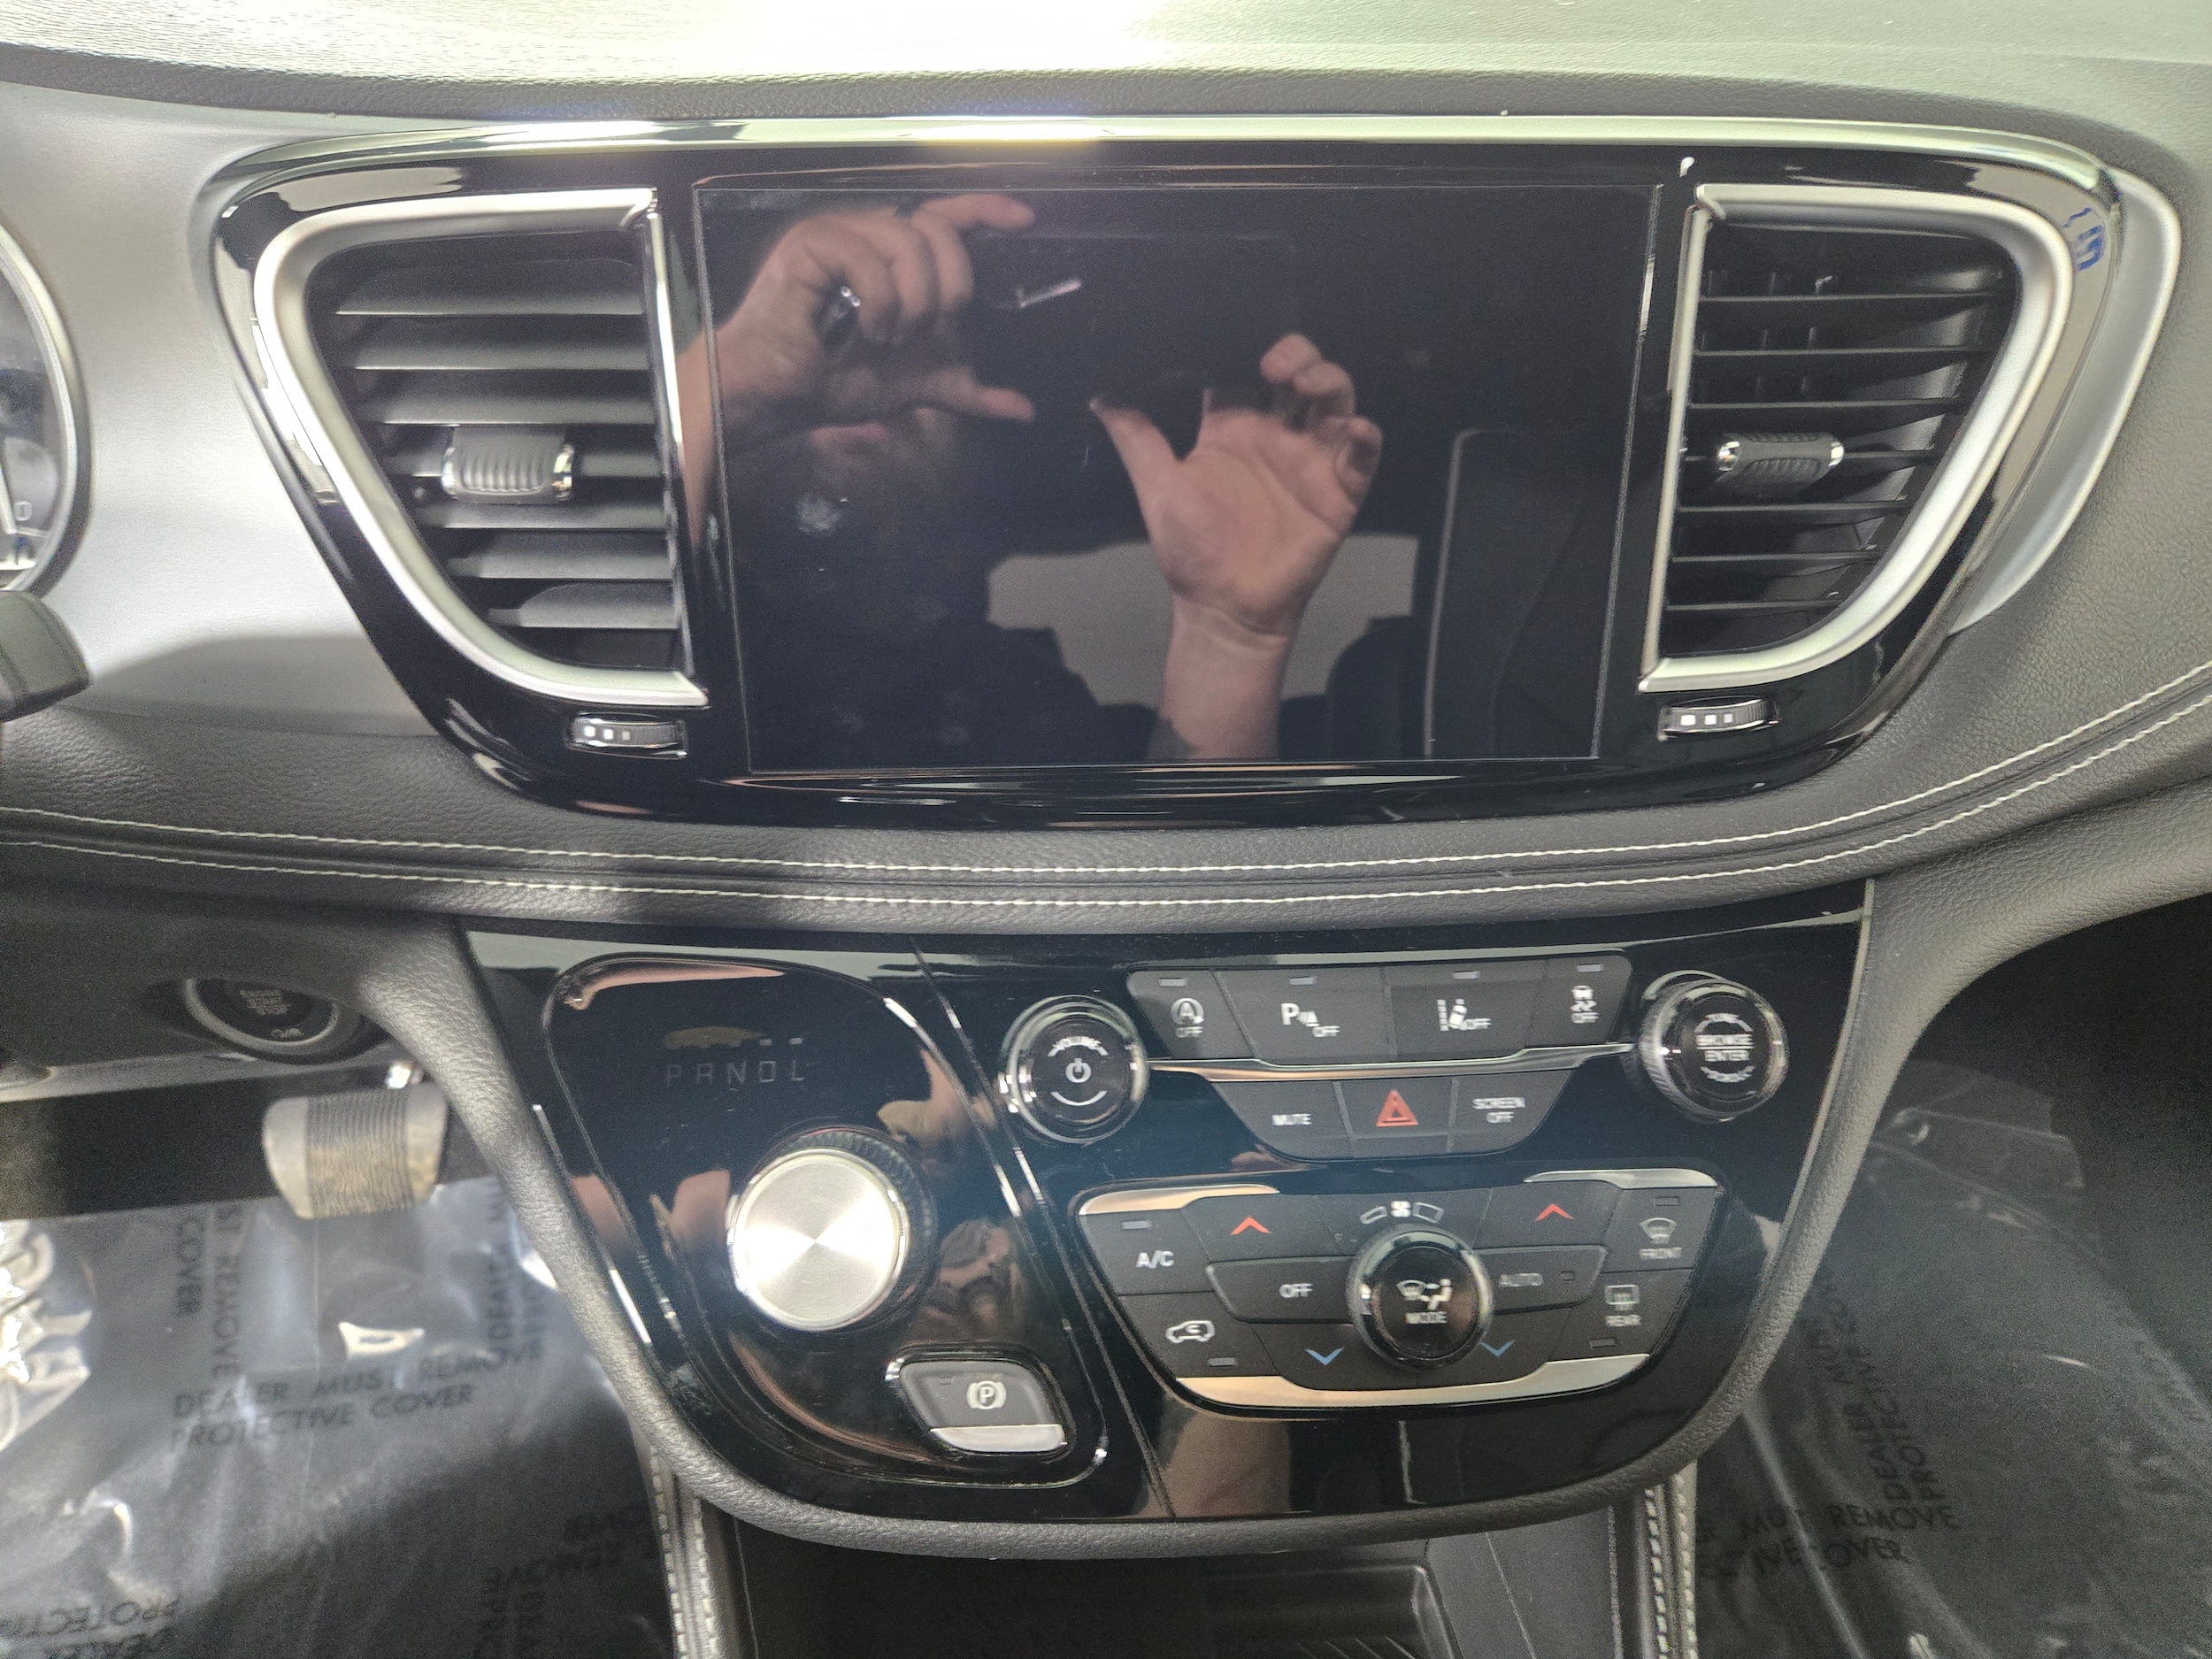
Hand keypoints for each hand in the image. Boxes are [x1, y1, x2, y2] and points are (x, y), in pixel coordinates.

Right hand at [713, 193, 1036, 449]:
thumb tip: (1022, 409)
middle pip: (938, 231)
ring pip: (909, 242)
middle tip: (921, 330)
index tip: (1023, 220)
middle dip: (946, 289)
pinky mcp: (812, 242)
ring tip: (886, 336)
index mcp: (894, 257)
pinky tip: (863, 330)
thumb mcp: (918, 385)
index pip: (947, 217)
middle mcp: (869, 235)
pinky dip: (878, 303)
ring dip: (911, 302)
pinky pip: (870, 260)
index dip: (985, 211)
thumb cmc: (833, 379)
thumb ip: (967, 389)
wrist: (779, 397)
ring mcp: (840, 233)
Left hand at [1092, 334, 1382, 644]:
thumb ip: (1136, 439)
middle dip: (1296, 355)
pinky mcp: (1338, 491)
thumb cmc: (1191, 551)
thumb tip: (1100, 395)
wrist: (1226, 608)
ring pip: (1334, 401)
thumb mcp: (1157, 488)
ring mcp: (1309, 461)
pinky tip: (1355, 429)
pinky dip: (1366, 437)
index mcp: (1230, 430)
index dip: (1244, 348)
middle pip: (1297, 374)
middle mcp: (1274, 437)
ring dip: (1330, 381)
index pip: (1243, 371)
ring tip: (1308, 384)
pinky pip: (1362, 455)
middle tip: (1274, 366)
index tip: (1237, 338)